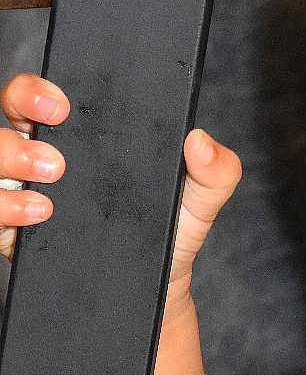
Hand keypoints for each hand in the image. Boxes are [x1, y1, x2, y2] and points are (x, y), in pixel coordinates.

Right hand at [0, 72, 240, 303]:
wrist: (156, 285)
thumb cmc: (170, 227)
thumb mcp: (201, 195)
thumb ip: (216, 167)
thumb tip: (200, 142)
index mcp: (83, 133)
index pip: (42, 94)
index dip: (37, 88)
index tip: (61, 104)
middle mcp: (43, 154)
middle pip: (5, 118)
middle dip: (18, 124)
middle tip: (57, 158)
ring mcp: (23, 192)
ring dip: (10, 165)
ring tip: (51, 187)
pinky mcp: (13, 230)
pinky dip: (4, 210)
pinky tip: (39, 216)